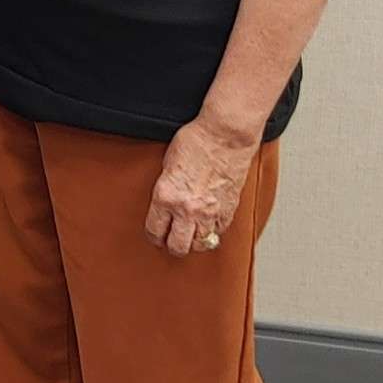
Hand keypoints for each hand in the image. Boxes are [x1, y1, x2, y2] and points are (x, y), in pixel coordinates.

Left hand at [144, 115, 259, 257]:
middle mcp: (187, 208)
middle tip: (171, 241)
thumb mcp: (167, 164)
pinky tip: (208, 226)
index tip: (155, 235)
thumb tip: (165, 203)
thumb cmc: (196, 141)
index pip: (155, 230)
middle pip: (178, 246)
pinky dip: (213, 232)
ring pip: (200, 244)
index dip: (153, 236)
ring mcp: (210, 212)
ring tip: (190, 236)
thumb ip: (166, 188)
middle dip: (172, 246)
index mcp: (166, 195)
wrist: (224, 135)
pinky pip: (219, 233)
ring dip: (194, 241)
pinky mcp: (229, 210)